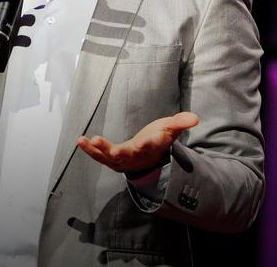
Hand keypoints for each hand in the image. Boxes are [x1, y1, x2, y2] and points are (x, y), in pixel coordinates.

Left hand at [77, 112, 199, 173]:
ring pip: (111, 157)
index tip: (153, 139)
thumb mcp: (171, 128)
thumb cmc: (158, 138)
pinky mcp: (112, 159)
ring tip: (91, 141)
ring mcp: (123, 159)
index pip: (154, 144)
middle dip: (119, 152)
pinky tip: (81, 140)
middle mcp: (137, 155)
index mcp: (152, 146)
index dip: (153, 142)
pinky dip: (90, 149)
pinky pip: (99, 155)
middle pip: (128, 155)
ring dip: (100, 151)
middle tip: (110, 149)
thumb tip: (195, 118)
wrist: (149, 158)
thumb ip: (181, 122)